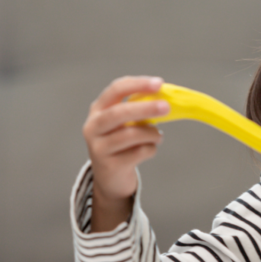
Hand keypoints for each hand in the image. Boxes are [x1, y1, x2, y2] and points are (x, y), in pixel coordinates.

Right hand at [82, 76, 168, 231]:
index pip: (116, 90)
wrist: (110, 177)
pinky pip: (138, 152)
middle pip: (119, 112)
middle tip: (166, 107)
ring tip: (158, 136)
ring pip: (131, 134)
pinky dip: (151, 149)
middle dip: (145, 108)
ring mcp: (99, 147)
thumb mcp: (124, 123)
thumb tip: (165, 98)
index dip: (138, 84)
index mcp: (98, 109)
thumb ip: (138, 110)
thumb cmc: (122, 144)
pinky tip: (150, 149)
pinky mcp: (110, 165)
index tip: (159, 83)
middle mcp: (93, 126)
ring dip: (151, 134)